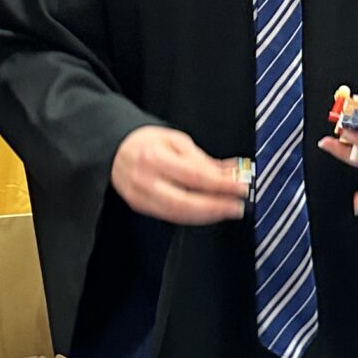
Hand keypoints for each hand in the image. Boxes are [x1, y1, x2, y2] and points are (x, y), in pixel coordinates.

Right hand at [111, 126, 249, 225]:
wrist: (116, 149)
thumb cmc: (147, 142)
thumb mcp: (176, 140)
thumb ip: (202, 160)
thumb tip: (230, 173)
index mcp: (154, 157)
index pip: (194, 176)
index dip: (221, 185)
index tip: (241, 187)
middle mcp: (145, 180)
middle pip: (185, 202)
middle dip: (215, 207)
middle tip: (238, 207)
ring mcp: (140, 197)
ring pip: (178, 214)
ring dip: (207, 216)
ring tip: (227, 211)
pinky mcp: (140, 207)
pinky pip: (170, 216)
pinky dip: (193, 217)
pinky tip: (208, 213)